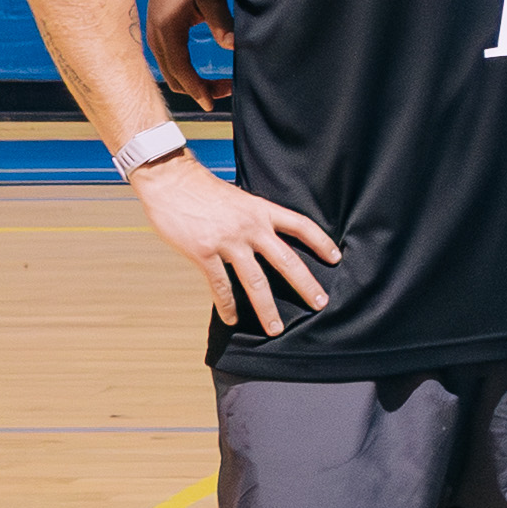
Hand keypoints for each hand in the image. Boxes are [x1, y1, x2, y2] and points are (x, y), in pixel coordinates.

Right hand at [134, 158, 334, 336]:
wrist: (170, 179)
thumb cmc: (201, 188)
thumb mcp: (238, 197)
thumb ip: (253, 217)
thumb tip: (264, 236)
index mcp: (261, 210)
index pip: (300, 225)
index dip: (320, 242)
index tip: (335, 258)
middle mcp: (250, 227)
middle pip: (286, 260)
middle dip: (305, 284)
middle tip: (320, 303)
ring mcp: (228, 241)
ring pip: (255, 281)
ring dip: (267, 308)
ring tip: (275, 328)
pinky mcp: (204, 253)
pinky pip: (220, 286)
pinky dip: (227, 305)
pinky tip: (232, 319)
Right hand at [141, 0, 232, 113]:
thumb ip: (222, 22)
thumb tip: (232, 48)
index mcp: (167, 27)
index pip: (180, 68)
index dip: (196, 88)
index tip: (211, 103)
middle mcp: (155, 35)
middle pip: (173, 76)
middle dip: (198, 89)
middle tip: (227, 90)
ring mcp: (153, 35)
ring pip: (170, 72)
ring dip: (192, 82)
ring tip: (221, 84)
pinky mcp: (157, 33)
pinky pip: (169, 62)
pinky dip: (185, 73)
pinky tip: (204, 74)